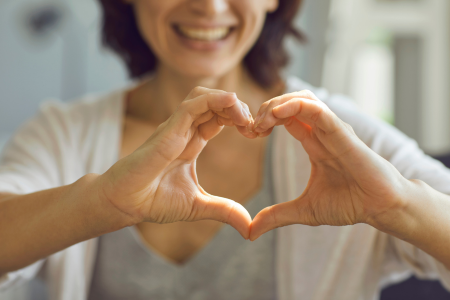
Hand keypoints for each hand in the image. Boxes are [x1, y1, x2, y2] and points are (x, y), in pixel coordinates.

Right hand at [98, 87, 254, 238]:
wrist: (125, 203)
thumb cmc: (153, 201)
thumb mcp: (198, 206)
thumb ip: (224, 210)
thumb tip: (249, 228)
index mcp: (192, 143)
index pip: (219, 118)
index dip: (239, 120)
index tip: (256, 133)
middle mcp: (185, 131)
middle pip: (215, 103)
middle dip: (239, 108)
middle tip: (255, 126)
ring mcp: (175, 128)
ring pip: (204, 97)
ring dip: (228, 101)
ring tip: (245, 117)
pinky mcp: (168, 130)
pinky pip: (192, 105)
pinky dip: (214, 99)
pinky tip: (232, 103)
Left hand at [250, 90, 408, 239]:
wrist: (380, 209)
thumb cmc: (350, 204)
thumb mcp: (304, 211)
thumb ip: (276, 216)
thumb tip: (250, 232)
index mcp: (313, 143)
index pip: (285, 118)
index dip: (264, 120)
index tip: (249, 133)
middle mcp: (321, 132)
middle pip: (290, 103)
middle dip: (266, 108)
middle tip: (251, 127)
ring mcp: (332, 130)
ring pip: (303, 99)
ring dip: (277, 104)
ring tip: (262, 121)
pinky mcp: (342, 133)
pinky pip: (318, 110)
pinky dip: (295, 106)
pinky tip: (277, 114)